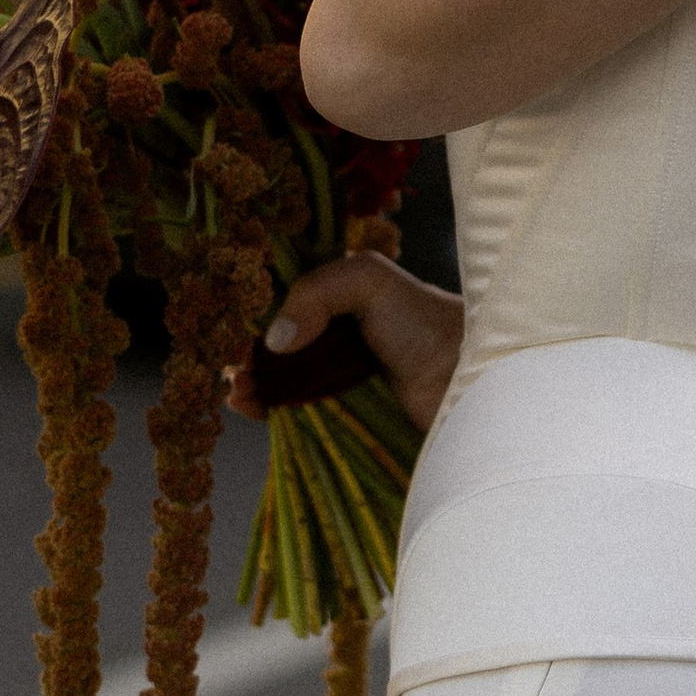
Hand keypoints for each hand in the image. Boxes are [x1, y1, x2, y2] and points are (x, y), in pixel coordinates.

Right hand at [231, 252, 465, 433]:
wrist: (468, 380)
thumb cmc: (425, 322)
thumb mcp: (368, 279)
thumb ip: (315, 292)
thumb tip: (275, 341)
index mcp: (344, 298)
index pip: (285, 303)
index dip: (254, 316)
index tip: (228, 330)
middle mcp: (341, 336)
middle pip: (280, 346)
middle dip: (249, 355)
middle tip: (230, 369)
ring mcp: (344, 377)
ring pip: (286, 380)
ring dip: (255, 385)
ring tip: (237, 391)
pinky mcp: (349, 416)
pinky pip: (301, 413)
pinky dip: (272, 411)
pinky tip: (252, 408)